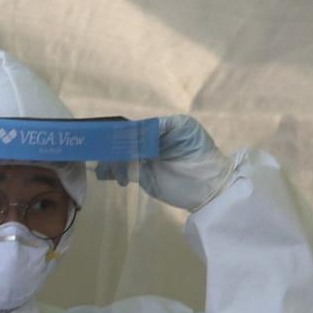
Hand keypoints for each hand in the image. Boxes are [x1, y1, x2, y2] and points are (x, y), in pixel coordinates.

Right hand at [94, 115, 233, 211]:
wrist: (210, 186)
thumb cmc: (200, 154)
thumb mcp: (183, 128)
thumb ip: (158, 125)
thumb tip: (133, 129)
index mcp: (159, 129)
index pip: (134, 127)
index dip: (120, 131)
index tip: (107, 136)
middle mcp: (149, 143)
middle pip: (123, 142)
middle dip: (112, 147)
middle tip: (102, 153)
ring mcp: (144, 161)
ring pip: (119, 157)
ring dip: (110, 161)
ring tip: (105, 168)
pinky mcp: (143, 177)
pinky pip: (123, 171)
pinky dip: (112, 172)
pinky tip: (106, 174)